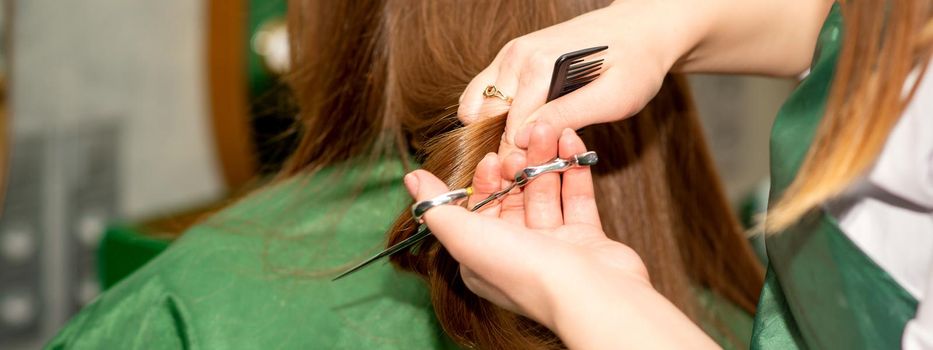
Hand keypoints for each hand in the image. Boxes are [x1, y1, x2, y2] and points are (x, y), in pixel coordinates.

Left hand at [403, 125, 648, 328]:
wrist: (590, 294)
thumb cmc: (524, 270)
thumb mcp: (465, 236)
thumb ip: (437, 206)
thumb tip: (412, 178)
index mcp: (482, 257)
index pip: (478, 210)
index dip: (483, 180)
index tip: (493, 157)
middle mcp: (516, 253)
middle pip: (512, 197)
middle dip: (519, 163)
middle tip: (526, 135)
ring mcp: (553, 245)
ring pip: (545, 191)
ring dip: (546, 158)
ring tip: (550, 128)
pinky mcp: (586, 238)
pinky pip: (576, 196)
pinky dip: (574, 167)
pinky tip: (571, 140)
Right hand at [458, 1, 688, 148]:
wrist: (641, 29)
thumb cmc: (635, 63)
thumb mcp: (613, 97)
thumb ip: (568, 115)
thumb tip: (524, 137)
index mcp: (540, 66)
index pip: (509, 129)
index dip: (517, 160)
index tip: (530, 178)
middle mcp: (517, 57)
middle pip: (485, 118)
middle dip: (499, 147)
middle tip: (525, 167)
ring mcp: (510, 54)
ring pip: (476, 105)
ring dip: (489, 131)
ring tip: (520, 148)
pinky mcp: (511, 57)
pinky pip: (482, 93)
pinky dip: (489, 115)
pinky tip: (517, 127)